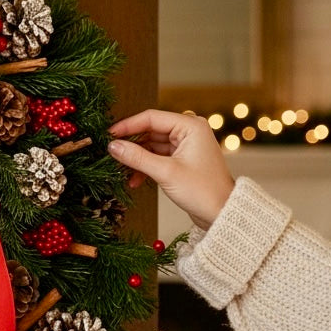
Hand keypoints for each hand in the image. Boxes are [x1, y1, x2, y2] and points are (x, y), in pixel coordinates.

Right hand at [107, 109, 234, 229]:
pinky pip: (157, 157)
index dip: (127, 125)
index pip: (152, 118)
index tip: (108, 134)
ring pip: (151, 145)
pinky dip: (145, 166)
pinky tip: (134, 180)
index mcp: (190, 126)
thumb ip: (137, 157)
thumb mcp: (165, 172)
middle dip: (130, 143)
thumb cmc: (202, 191)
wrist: (222, 212)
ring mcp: (185, 145)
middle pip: (150, 130)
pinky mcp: (181, 159)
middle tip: (110, 152)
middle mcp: (188, 131)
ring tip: (119, 169)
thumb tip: (113, 146)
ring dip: (136, 158)